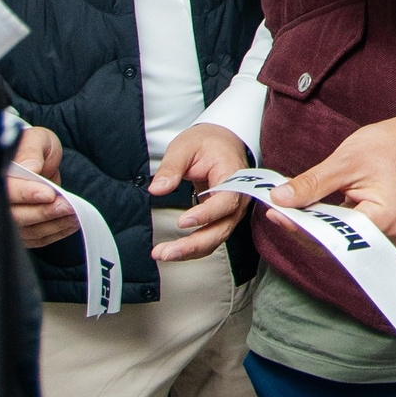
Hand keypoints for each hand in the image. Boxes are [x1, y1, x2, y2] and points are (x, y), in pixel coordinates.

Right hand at [6, 124, 77, 248]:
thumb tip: (30, 168)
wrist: (37, 161)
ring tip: (75, 213)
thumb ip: (32, 152)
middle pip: (16, 216)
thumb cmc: (34, 148)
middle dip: (44, 212)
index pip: (6, 191)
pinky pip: (38, 238)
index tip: (48, 193)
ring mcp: (9, 218)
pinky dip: (56, 232)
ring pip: (29, 230)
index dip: (26, 194)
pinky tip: (72, 222)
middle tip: (68, 206)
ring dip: (54, 224)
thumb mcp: (35, 140)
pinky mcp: (22, 230)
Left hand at [151, 123, 252, 262]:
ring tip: (162, 254)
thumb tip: (157, 189)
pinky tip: (171, 251)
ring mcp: (231, 211)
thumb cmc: (208, 142)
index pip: (226, 201)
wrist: (223, 142)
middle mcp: (238, 199)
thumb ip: (172, 167)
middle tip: (166, 251)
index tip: (183, 222)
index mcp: (234, 177)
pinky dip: (192, 248)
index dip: (207, 214)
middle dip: (194, 244)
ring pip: (216, 238)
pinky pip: (210, 238)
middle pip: (222, 228)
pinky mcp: (221, 218)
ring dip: (190, 250)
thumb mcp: (185, 146)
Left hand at [266, 106, 395, 248]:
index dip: (302, 226)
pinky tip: (312, 210)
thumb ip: (312, 184)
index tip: (277, 213)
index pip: (334, 234)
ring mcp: (388, 236)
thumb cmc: (391, 146)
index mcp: (384, 219)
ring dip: (316, 226)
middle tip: (279, 210)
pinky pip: (349, 235)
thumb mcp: (345, 161)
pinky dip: (329, 223)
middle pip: (336, 244)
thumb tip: (282, 199)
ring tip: (292, 209)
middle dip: (306, 227)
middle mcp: (390, 235)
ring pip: (341, 242)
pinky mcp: (382, 232)